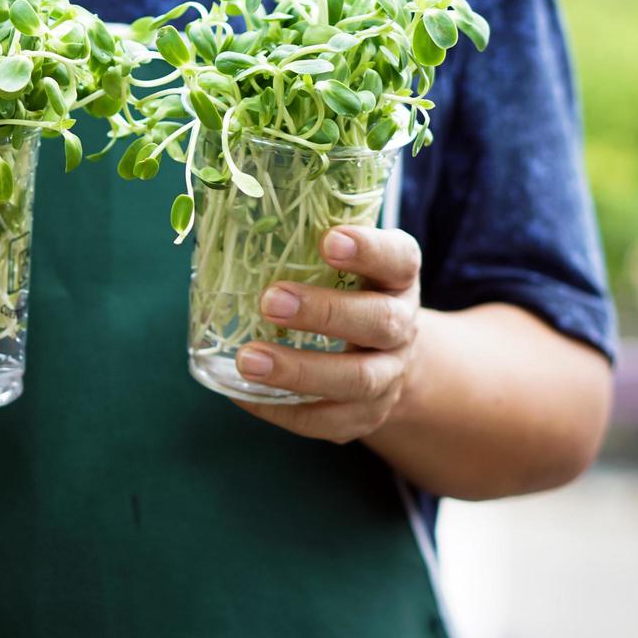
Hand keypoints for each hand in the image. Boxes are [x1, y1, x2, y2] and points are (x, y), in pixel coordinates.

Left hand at [232, 226, 422, 442]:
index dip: (368, 250)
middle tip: (269, 301)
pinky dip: (282, 410)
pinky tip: (243, 393)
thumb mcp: (348, 265)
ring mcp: (387, 377)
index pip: (398, 258)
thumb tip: (236, 216)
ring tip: (248, 360)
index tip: (328, 240)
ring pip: (355, 379)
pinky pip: (326, 421)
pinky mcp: (363, 416)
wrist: (389, 359)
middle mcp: (401, 327)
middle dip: (324, 313)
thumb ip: (309, 244)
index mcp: (398, 279)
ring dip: (299, 371)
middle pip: (378, 322)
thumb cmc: (349, 294)